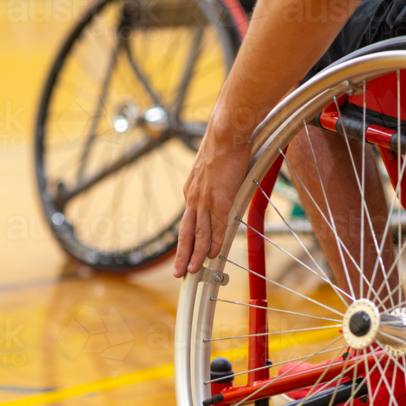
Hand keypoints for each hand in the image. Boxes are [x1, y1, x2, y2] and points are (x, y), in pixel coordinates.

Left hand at [172, 127, 249, 277]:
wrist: (226, 132)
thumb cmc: (224, 143)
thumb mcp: (213, 166)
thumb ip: (215, 179)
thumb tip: (223, 181)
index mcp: (191, 189)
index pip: (188, 220)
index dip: (186, 238)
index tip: (185, 251)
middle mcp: (194, 197)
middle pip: (186, 232)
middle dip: (182, 254)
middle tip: (178, 272)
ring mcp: (206, 200)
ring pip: (198, 234)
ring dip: (196, 255)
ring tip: (193, 271)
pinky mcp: (220, 200)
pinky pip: (217, 227)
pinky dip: (214, 243)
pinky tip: (212, 255)